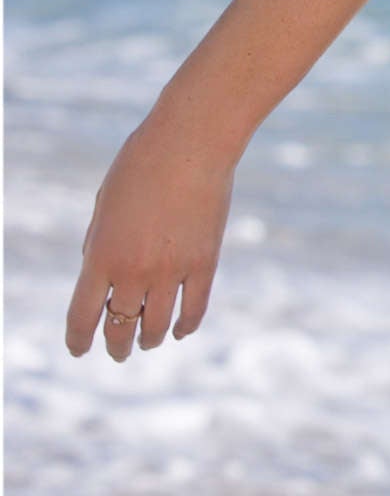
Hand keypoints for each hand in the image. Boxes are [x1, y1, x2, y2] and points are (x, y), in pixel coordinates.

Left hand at [64, 115, 237, 360]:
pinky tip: (179, 329)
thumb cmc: (141, 165)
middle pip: (120, 327)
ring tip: (147, 341)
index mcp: (102, 255)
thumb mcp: (104, 206)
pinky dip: (185, 326)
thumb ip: (99, 245)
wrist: (191, 143)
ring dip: (149, 339)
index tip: (79, 350)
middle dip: (115, 345)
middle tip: (117, 352)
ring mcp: (172, 270)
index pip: (83, 316)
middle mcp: (135, 270)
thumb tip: (106, 280)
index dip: (78, 340)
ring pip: (156, 326)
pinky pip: (194, 309)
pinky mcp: (205, 263)